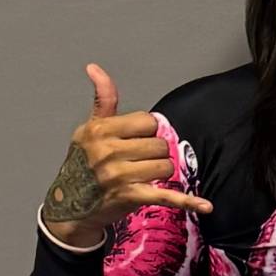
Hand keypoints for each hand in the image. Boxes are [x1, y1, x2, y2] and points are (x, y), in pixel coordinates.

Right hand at [42, 63, 212, 235]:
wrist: (70, 204)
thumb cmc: (82, 164)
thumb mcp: (89, 128)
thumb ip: (103, 99)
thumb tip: (95, 68)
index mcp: (100, 131)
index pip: (147, 122)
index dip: (146, 131)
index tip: (136, 140)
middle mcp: (108, 152)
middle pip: (159, 144)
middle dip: (155, 153)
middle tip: (138, 161)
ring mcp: (119, 175)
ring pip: (166, 166)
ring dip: (161, 172)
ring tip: (143, 175)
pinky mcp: (131, 196)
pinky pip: (166, 196)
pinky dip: (187, 202)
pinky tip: (205, 206)